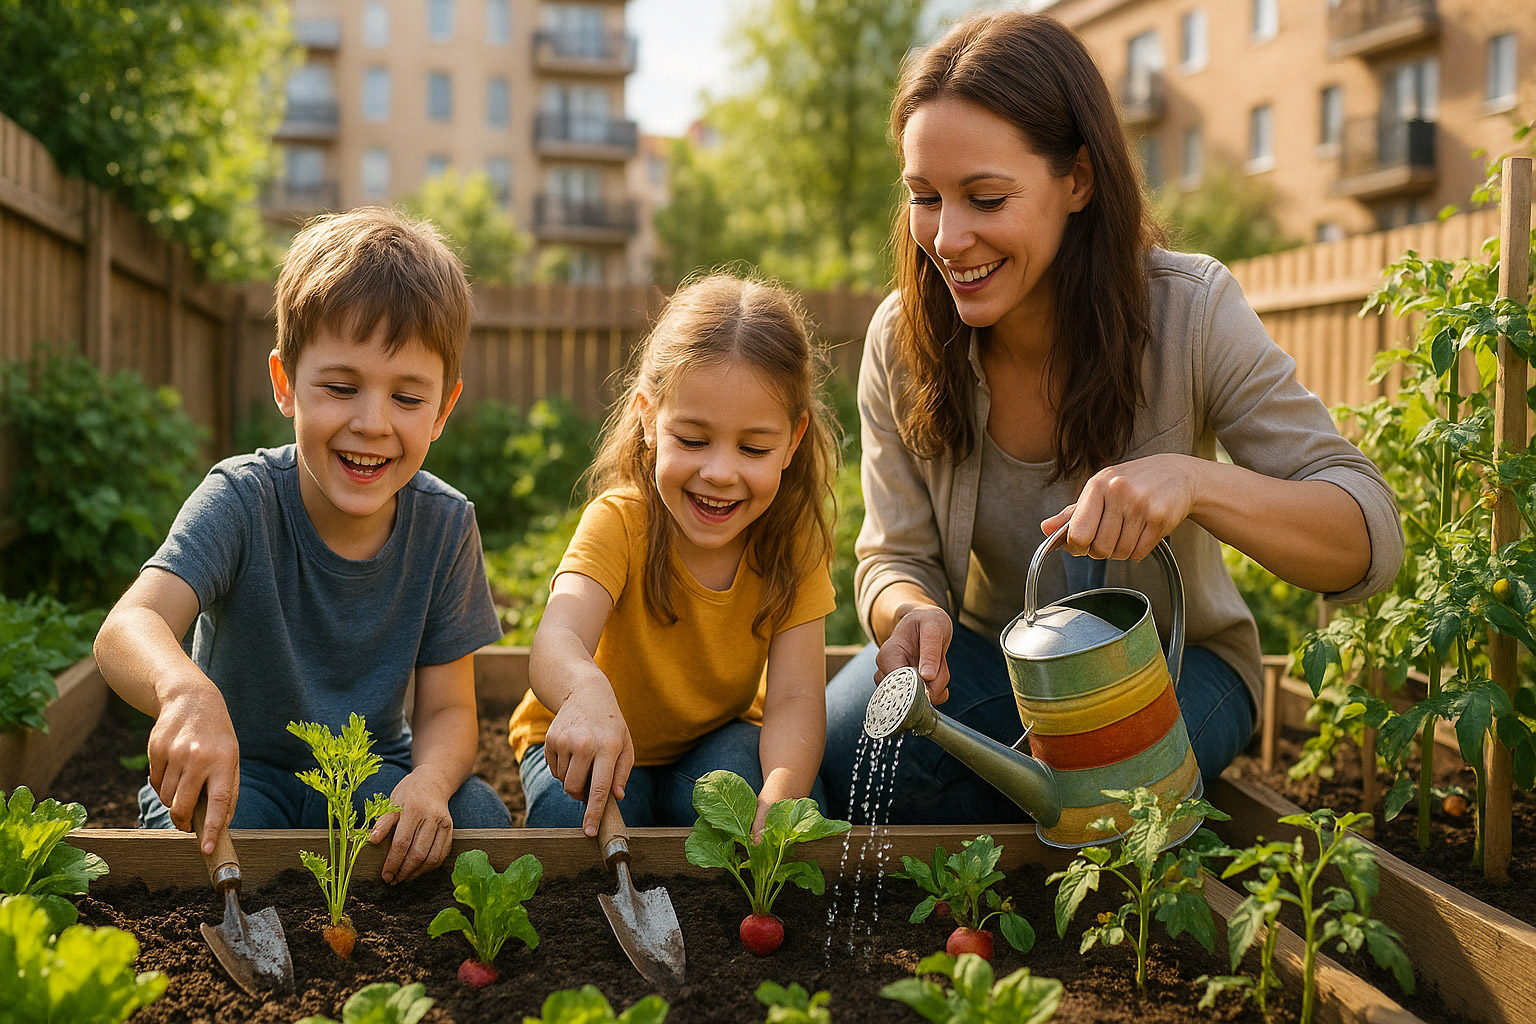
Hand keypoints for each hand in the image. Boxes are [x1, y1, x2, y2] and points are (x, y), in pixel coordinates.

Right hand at [146, 683, 238, 854]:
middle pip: (182, 806)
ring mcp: (175, 753)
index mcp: (224, 761)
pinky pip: (155, 782)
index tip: (208, 849)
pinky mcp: (156, 749)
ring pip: (166, 797)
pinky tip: (173, 769)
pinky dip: (162, 785)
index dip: (213, 828)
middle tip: (187, 825)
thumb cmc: (217, 737)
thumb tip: (221, 825)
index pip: (219, 801)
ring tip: (185, 784)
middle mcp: (199, 758)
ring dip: (173, 800)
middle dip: (182, 822)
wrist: (191, 699)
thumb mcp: (232, 758)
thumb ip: (228, 791)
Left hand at [371, 767, 454, 882]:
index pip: (402, 842)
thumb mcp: (392, 802)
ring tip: (404, 877)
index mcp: (414, 809)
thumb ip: (383, 822)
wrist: (433, 782)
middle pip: (418, 853)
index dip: (393, 862)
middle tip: (393, 880)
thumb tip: (372, 840)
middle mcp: (432, 817)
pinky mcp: (451, 830)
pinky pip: (441, 855)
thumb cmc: (408, 793)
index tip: (385, 875)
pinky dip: (429, 867)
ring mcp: (444, 824)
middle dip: (404, 871)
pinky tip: (418, 870)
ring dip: (417, 872)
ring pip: (432, 857)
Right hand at [544, 688, 634, 836]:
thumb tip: (615, 797)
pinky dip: (562, 768)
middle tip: (589, 783)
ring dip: (572, 778)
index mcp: (608, 748)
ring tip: (584, 759)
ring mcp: (565, 741)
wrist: (586, 694)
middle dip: (580, 794)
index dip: (594, 812)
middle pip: (574, 788)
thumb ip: (622, 773)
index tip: (589, 832)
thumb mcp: (625, 745)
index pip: (599, 788)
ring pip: (562, 780)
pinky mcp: (551, 740)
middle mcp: (584, 744)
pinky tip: (572, 752)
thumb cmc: (610, 724)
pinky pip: (553, 769)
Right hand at [875, 605, 952, 705]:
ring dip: (935, 688)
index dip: (918, 684)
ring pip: (917, 700)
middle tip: (940, 665)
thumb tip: (927, 677)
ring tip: (939, 666)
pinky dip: (937, 692)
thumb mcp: (933, 628)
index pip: (897, 682)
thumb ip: (931, 651)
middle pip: (908, 694)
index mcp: (888, 654)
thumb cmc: (927, 621)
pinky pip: (923, 701)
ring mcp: (894, 681)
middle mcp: (885, 671)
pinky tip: (939, 676)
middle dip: (931, 686)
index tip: (932, 675)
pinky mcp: (905, 688)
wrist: (924, 621)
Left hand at [1040, 454, 1202, 561]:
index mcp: (1097, 485)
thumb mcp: (1099, 491)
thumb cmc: (1132, 483)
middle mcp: (1118, 492)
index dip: (1078, 547)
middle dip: (1103, 550)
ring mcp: (1140, 504)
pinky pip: (1140, 552)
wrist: (1177, 475)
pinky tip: (1143, 532)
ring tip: (1129, 531)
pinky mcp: (1160, 517)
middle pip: (1099, 548)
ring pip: (1120, 552)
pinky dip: (1139, 550)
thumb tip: (1045, 529)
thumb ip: (1072, 514)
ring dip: (1122, 550)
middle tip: (1111, 536)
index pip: (1077, 534)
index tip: (1083, 544)